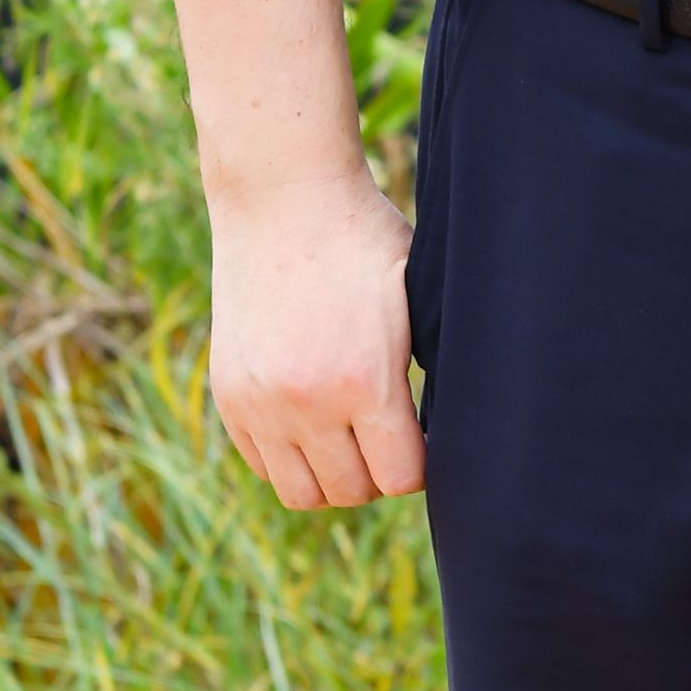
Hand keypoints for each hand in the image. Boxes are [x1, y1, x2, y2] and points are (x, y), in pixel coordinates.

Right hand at [206, 166, 426, 507]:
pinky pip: (263, 464)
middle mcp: (307, 403)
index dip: (420, 462)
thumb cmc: (363, 237)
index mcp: (363, 379)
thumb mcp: (414, 294)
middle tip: (389, 434)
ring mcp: (260, 403)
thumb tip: (461, 421)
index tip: (423, 436)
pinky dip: (289, 457)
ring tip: (350, 436)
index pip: (400, 477)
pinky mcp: (229, 394)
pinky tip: (312, 419)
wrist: (283, 197)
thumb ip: (425, 363)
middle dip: (377, 470)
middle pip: (352, 491)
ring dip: (331, 476)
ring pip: (302, 493)